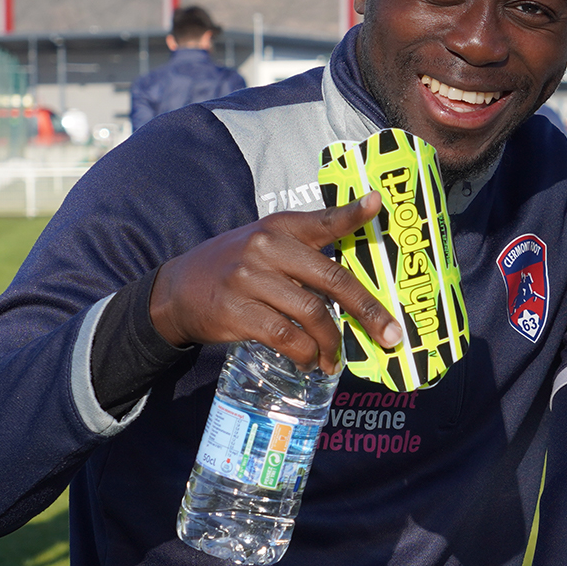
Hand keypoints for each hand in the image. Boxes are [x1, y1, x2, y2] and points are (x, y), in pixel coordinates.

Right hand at [150, 198, 403, 374]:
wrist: (177, 290)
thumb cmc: (235, 268)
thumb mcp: (265, 245)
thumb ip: (305, 253)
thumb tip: (352, 289)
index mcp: (280, 227)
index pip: (322, 219)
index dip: (352, 213)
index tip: (378, 204)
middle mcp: (266, 247)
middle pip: (331, 278)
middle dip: (367, 310)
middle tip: (390, 334)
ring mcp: (249, 279)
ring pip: (312, 313)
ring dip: (331, 343)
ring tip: (334, 359)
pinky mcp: (236, 311)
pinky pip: (286, 336)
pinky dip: (305, 354)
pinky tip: (309, 361)